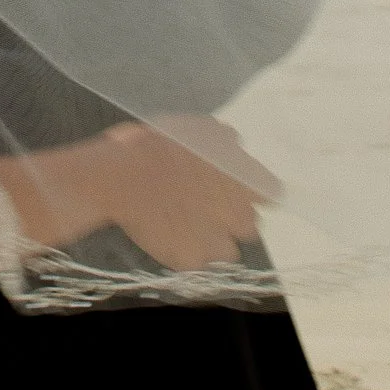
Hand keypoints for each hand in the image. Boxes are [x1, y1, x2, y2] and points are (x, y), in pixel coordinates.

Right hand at [66, 116, 276, 272]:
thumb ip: (222, 141)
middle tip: (200, 207)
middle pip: (248, 225)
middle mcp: (239, 213)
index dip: (253, 193)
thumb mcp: (195, 129)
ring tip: (181, 224)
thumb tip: (234, 143)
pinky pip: (196, 261)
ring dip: (210, 240)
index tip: (235, 192)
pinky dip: (184, 252)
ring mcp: (217, 241)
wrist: (118, 179)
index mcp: (243, 179)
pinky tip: (164, 233)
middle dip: (228, 218)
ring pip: (225, 250)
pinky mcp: (193, 261)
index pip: (271, 194)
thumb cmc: (153, 146)